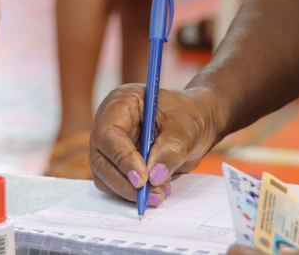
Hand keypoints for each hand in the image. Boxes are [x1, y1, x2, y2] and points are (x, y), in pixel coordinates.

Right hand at [90, 85, 224, 200]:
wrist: (198, 122)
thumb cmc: (190, 115)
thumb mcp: (186, 128)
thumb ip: (171, 150)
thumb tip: (154, 176)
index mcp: (122, 103)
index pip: (109, 134)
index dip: (122, 158)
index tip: (141, 179)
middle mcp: (110, 124)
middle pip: (101, 159)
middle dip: (125, 181)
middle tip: (149, 194)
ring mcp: (112, 145)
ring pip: (106, 176)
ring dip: (130, 191)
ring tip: (159, 194)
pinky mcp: (118, 164)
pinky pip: (117, 184)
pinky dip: (134, 193)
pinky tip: (157, 191)